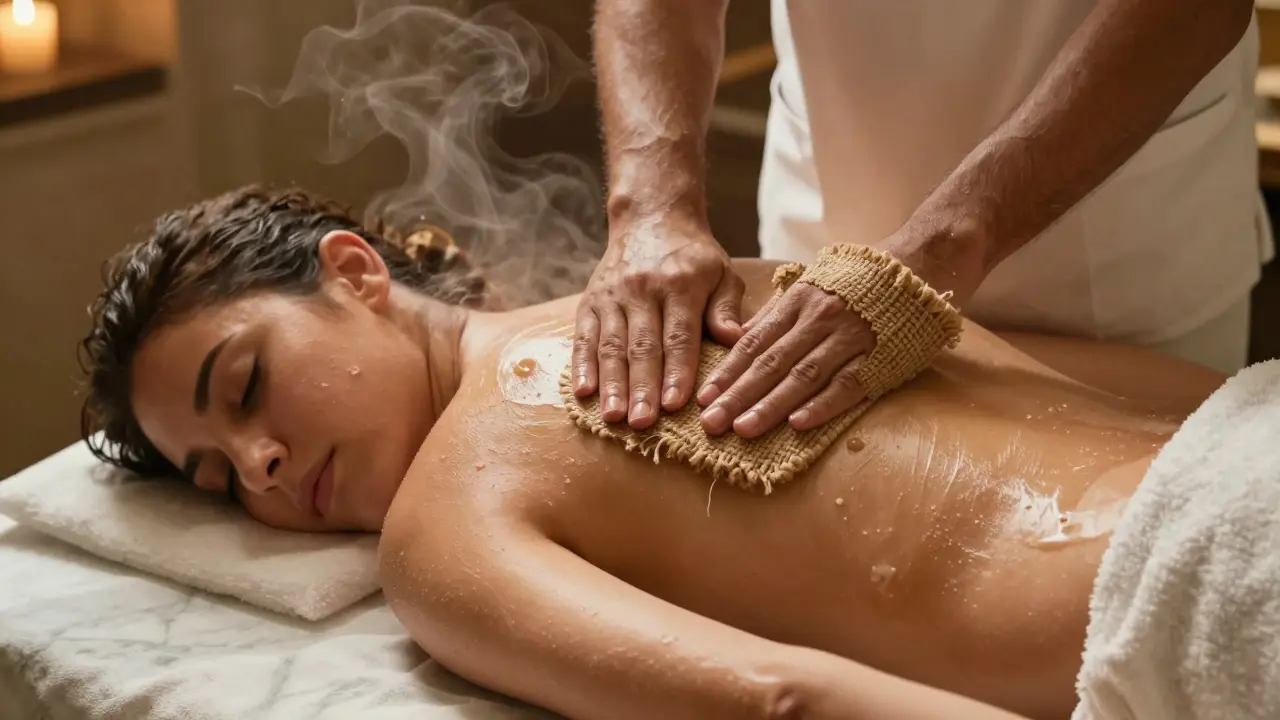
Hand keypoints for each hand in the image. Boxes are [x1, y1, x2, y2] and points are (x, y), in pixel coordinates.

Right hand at [573, 217, 745, 429]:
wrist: (650, 218)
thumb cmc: (693, 256)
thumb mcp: (721, 273)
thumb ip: (726, 308)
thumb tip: (734, 339)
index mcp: (680, 284)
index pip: (679, 335)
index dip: (676, 371)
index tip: (675, 404)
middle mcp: (642, 289)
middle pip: (641, 345)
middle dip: (641, 387)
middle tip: (642, 423)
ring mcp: (612, 296)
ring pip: (610, 346)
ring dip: (611, 384)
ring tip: (613, 417)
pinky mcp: (589, 301)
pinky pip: (583, 337)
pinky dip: (582, 366)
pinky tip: (583, 393)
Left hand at [696, 226, 986, 438]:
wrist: (924, 260)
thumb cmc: (863, 278)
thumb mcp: (815, 284)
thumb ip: (781, 313)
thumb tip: (741, 338)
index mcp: (800, 301)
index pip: (754, 342)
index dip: (727, 371)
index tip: (703, 397)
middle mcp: (819, 318)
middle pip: (770, 362)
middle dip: (737, 395)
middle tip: (710, 423)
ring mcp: (850, 337)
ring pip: (803, 376)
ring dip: (770, 405)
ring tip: (743, 429)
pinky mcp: (881, 355)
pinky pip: (848, 383)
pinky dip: (822, 405)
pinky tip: (798, 424)